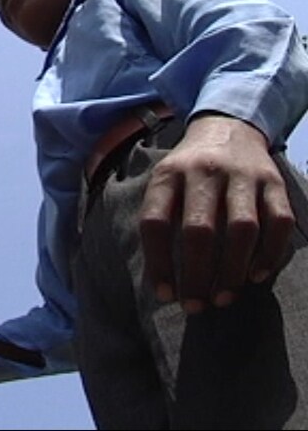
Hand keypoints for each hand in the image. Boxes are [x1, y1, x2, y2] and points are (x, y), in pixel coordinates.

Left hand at [139, 113, 294, 312]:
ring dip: (232, 271)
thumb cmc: (188, 171)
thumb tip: (159, 280)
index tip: (164, 294)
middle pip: (198, 231)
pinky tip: (256, 276)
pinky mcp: (274, 182)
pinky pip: (278, 222)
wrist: (227, 127)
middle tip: (195, 306)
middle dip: (196, 275)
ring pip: (241, 230)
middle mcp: (203, 172)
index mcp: (168, 175)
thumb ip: (159, 220)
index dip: (158, 262)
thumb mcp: (163, 183)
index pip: (155, 222)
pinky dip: (269, 254)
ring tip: (223, 298)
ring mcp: (242, 175)